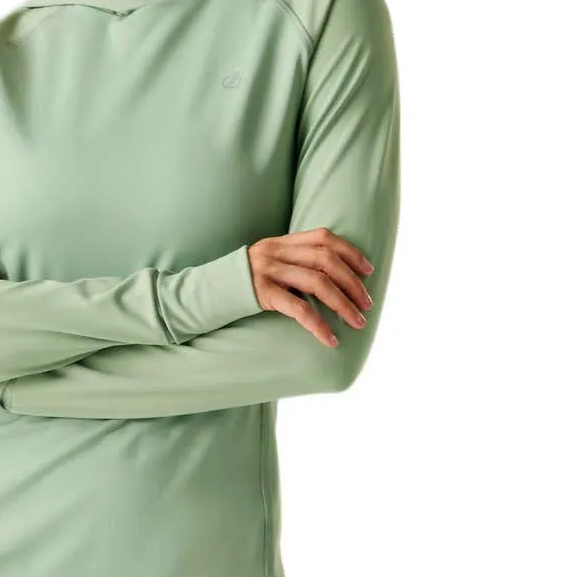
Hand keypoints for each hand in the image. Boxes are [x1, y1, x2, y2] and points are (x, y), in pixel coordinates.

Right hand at [246, 227, 374, 347]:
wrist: (207, 292)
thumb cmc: (244, 282)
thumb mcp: (269, 263)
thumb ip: (294, 261)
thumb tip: (334, 275)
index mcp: (281, 241)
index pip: (323, 237)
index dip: (350, 252)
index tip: (368, 271)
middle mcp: (275, 251)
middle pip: (326, 260)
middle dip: (352, 283)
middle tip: (367, 305)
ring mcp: (268, 271)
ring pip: (317, 282)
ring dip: (343, 304)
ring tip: (358, 322)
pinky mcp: (261, 292)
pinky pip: (297, 308)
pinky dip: (318, 324)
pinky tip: (330, 338)